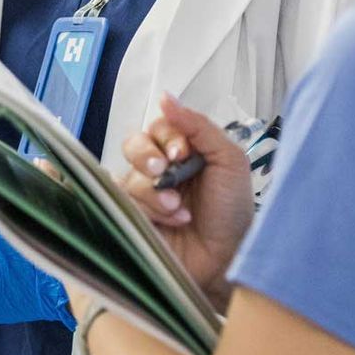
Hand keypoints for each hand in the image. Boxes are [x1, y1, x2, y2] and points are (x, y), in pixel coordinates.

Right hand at [120, 94, 254, 306]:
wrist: (229, 257)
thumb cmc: (233, 211)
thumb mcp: (229, 160)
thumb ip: (198, 126)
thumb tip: (166, 97)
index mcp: (183, 150)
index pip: (159, 127)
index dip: (167, 136)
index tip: (182, 152)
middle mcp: (160, 169)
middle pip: (133, 144)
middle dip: (147, 156)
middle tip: (165, 171)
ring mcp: (145, 195)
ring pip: (128, 176)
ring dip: (155, 192)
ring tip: (181, 210)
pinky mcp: (133, 219)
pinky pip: (121, 203)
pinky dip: (147, 210)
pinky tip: (171, 220)